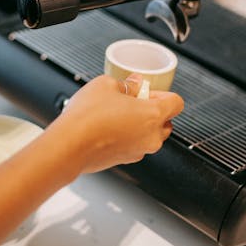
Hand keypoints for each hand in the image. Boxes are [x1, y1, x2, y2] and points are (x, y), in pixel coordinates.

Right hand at [51, 73, 183, 174]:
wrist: (69, 145)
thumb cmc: (88, 117)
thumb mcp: (107, 85)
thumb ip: (127, 84)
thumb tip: (133, 83)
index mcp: (154, 115)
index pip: (177, 103)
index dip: (164, 94)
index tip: (148, 91)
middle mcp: (151, 137)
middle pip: (166, 122)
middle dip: (153, 110)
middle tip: (132, 101)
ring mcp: (139, 151)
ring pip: (150, 135)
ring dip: (140, 124)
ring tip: (117, 113)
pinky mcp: (125, 161)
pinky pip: (135, 145)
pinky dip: (128, 136)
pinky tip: (109, 127)